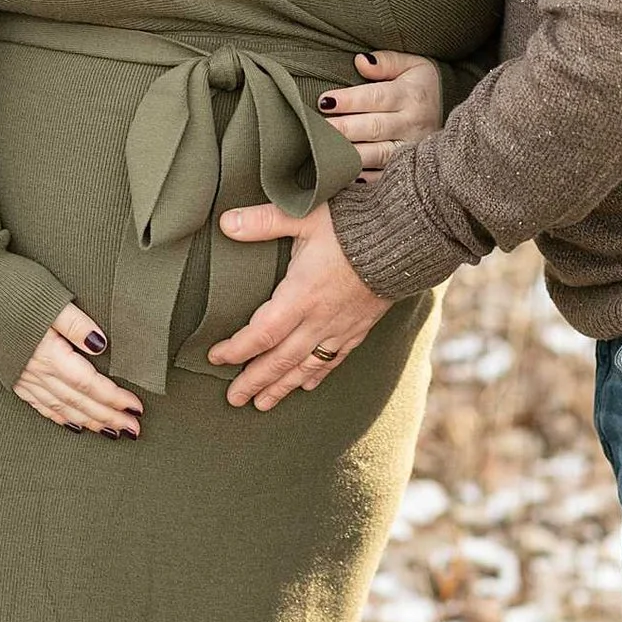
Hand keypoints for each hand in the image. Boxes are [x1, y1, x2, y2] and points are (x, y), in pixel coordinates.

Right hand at [15, 302, 142, 437]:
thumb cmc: (11, 286)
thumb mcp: (51, 297)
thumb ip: (77, 324)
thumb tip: (101, 345)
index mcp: (50, 354)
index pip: (89, 384)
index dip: (114, 398)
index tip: (136, 407)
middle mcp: (36, 371)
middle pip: (79, 402)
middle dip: (108, 417)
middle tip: (133, 430)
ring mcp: (22, 376)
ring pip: (61, 408)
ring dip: (88, 422)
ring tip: (110, 432)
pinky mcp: (11, 374)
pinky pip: (39, 405)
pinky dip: (59, 417)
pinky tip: (72, 423)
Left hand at [207, 203, 390, 409]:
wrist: (406, 239)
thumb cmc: (352, 226)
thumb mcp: (304, 217)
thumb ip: (263, 221)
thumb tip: (225, 222)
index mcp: (301, 295)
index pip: (261, 333)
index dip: (237, 349)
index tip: (215, 357)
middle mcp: (319, 319)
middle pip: (280, 359)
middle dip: (255, 381)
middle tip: (233, 399)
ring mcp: (340, 328)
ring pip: (306, 367)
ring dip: (282, 387)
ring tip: (262, 404)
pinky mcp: (358, 329)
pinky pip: (333, 360)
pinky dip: (316, 376)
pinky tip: (306, 386)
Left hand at [318, 50, 440, 184]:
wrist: (455, 123)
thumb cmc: (420, 89)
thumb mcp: (413, 66)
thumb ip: (387, 61)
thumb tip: (360, 60)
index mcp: (413, 96)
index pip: (378, 97)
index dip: (350, 100)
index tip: (324, 101)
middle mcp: (413, 124)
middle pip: (374, 127)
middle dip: (344, 128)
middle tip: (316, 128)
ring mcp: (411, 150)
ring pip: (377, 155)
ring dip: (349, 154)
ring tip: (324, 149)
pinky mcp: (407, 170)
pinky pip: (383, 177)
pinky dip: (362, 178)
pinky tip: (341, 174)